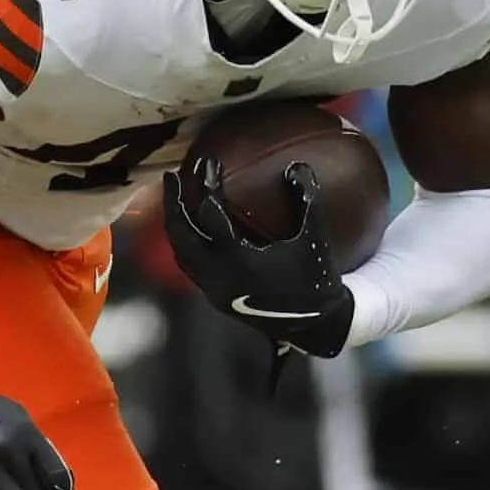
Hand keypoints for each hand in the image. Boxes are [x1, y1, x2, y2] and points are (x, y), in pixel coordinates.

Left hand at [166, 158, 354, 368]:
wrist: (314, 327)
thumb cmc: (317, 279)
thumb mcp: (316, 237)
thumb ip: (307, 199)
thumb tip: (295, 164)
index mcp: (240, 261)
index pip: (211, 216)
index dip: (206, 185)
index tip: (207, 162)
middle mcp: (219, 277)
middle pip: (181, 234)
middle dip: (173, 202)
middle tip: (172, 174)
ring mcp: (213, 289)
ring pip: (181, 252)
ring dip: (174, 223)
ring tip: (174, 197)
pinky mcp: (214, 296)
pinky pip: (189, 264)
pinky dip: (184, 241)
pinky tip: (190, 224)